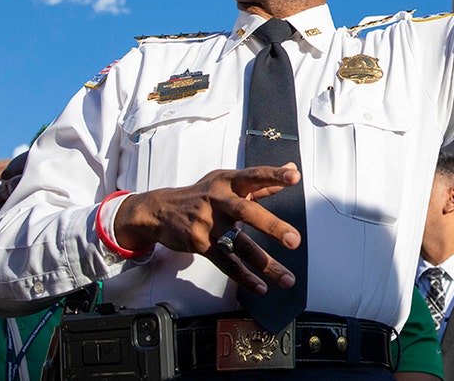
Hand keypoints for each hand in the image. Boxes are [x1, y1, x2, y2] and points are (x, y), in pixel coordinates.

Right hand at [113, 164, 302, 293]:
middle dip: (271, 226)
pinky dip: (244, 277)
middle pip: (247, 212)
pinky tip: (260, 287)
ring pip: (239, 245)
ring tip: (287, 278)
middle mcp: (219, 200)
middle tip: (294, 240)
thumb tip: (291, 167)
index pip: (254, 176)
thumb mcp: (227, 182)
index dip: (274, 175)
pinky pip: (226, 263)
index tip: (294, 176)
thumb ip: (261, 181)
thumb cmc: (202, 195)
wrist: (159, 210)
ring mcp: (208, 224)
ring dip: (265, 263)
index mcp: (229, 182)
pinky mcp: (200, 244)